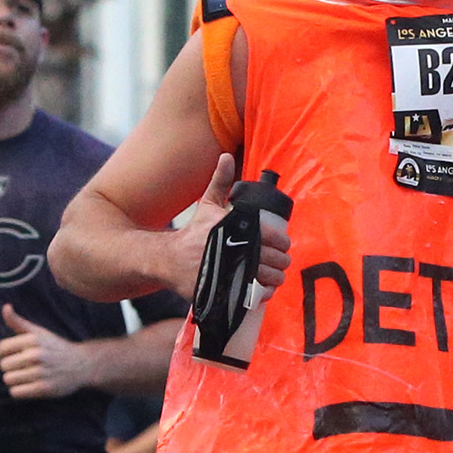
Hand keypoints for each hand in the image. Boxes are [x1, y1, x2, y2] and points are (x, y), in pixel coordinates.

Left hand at [0, 306, 93, 401]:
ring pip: (8, 379)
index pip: (2, 348)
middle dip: (10, 367)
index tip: (11, 355)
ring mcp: (40, 372)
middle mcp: (36, 354)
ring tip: (25, 377)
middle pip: (4, 365)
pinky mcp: (43, 389)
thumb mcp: (38, 332)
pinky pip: (16, 393)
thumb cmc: (55, 347)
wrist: (82, 365)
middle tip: (22, 367)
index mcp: (33, 339)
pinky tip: (28, 386)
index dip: (2, 353)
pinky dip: (19, 391)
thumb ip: (18, 321)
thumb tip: (5, 307)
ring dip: (14, 380)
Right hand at [165, 154, 290, 298]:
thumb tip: (226, 156)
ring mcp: (229, 271)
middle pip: (274, 259)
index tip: (281, 247)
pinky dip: (262, 295)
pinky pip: (253, 295)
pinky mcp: (224, 290)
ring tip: (273, 278)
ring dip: (275, 279)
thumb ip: (220, 181)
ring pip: (267, 278)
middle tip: (279, 263)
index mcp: (236, 227)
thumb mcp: (207, 204)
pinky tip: (261, 291)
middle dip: (281, 262)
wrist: (169, 260)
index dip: (282, 243)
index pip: (273, 237)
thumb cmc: (193, 233)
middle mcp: (234, 248)